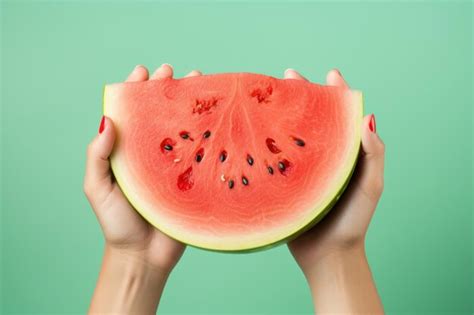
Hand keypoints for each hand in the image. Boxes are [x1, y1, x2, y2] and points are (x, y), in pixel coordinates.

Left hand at [84, 64, 200, 272]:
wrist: (144, 256)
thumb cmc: (117, 223)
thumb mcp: (99, 188)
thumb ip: (98, 156)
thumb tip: (106, 120)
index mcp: (127, 152)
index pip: (131, 114)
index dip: (136, 90)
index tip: (142, 72)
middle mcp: (151, 153)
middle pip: (158, 114)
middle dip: (165, 90)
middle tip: (172, 72)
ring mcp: (173, 165)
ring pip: (182, 128)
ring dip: (189, 105)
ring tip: (198, 82)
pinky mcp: (192, 178)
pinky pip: (200, 152)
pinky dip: (207, 133)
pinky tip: (214, 117)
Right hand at [286, 68, 384, 272]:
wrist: (328, 255)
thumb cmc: (353, 222)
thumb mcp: (370, 187)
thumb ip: (372, 154)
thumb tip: (367, 117)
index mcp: (345, 154)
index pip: (342, 117)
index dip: (337, 93)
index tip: (330, 74)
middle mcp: (323, 157)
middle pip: (312, 118)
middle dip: (302, 95)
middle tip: (288, 75)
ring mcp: (302, 168)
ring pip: (291, 134)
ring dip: (281, 113)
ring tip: (269, 93)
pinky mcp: (285, 181)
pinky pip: (275, 156)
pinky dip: (266, 140)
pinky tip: (255, 128)